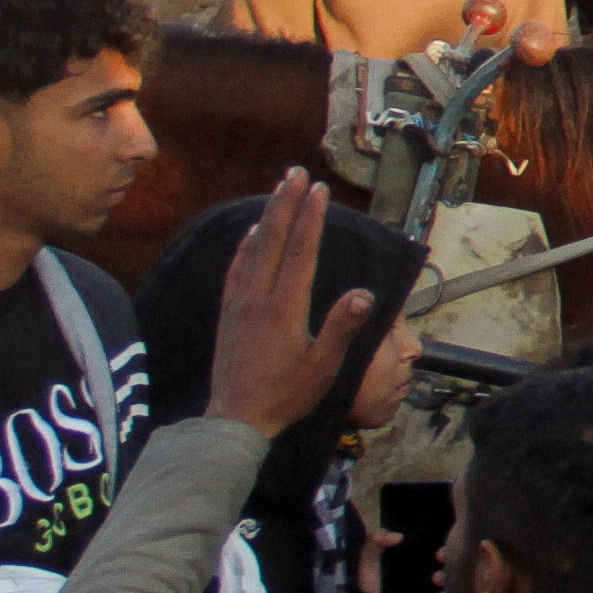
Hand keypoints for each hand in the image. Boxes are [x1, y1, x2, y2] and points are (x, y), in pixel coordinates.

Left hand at [205, 173, 382, 434]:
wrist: (235, 420)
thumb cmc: (286, 395)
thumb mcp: (323, 366)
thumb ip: (342, 327)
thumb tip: (363, 293)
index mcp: (284, 308)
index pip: (300, 252)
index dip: (310, 219)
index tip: (318, 190)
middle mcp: (259, 298)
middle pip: (274, 240)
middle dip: (286, 204)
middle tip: (295, 172)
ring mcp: (240, 304)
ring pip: (253, 250)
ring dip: (268, 217)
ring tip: (278, 191)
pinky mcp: (229, 314)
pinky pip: (236, 269)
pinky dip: (245, 246)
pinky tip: (251, 234)